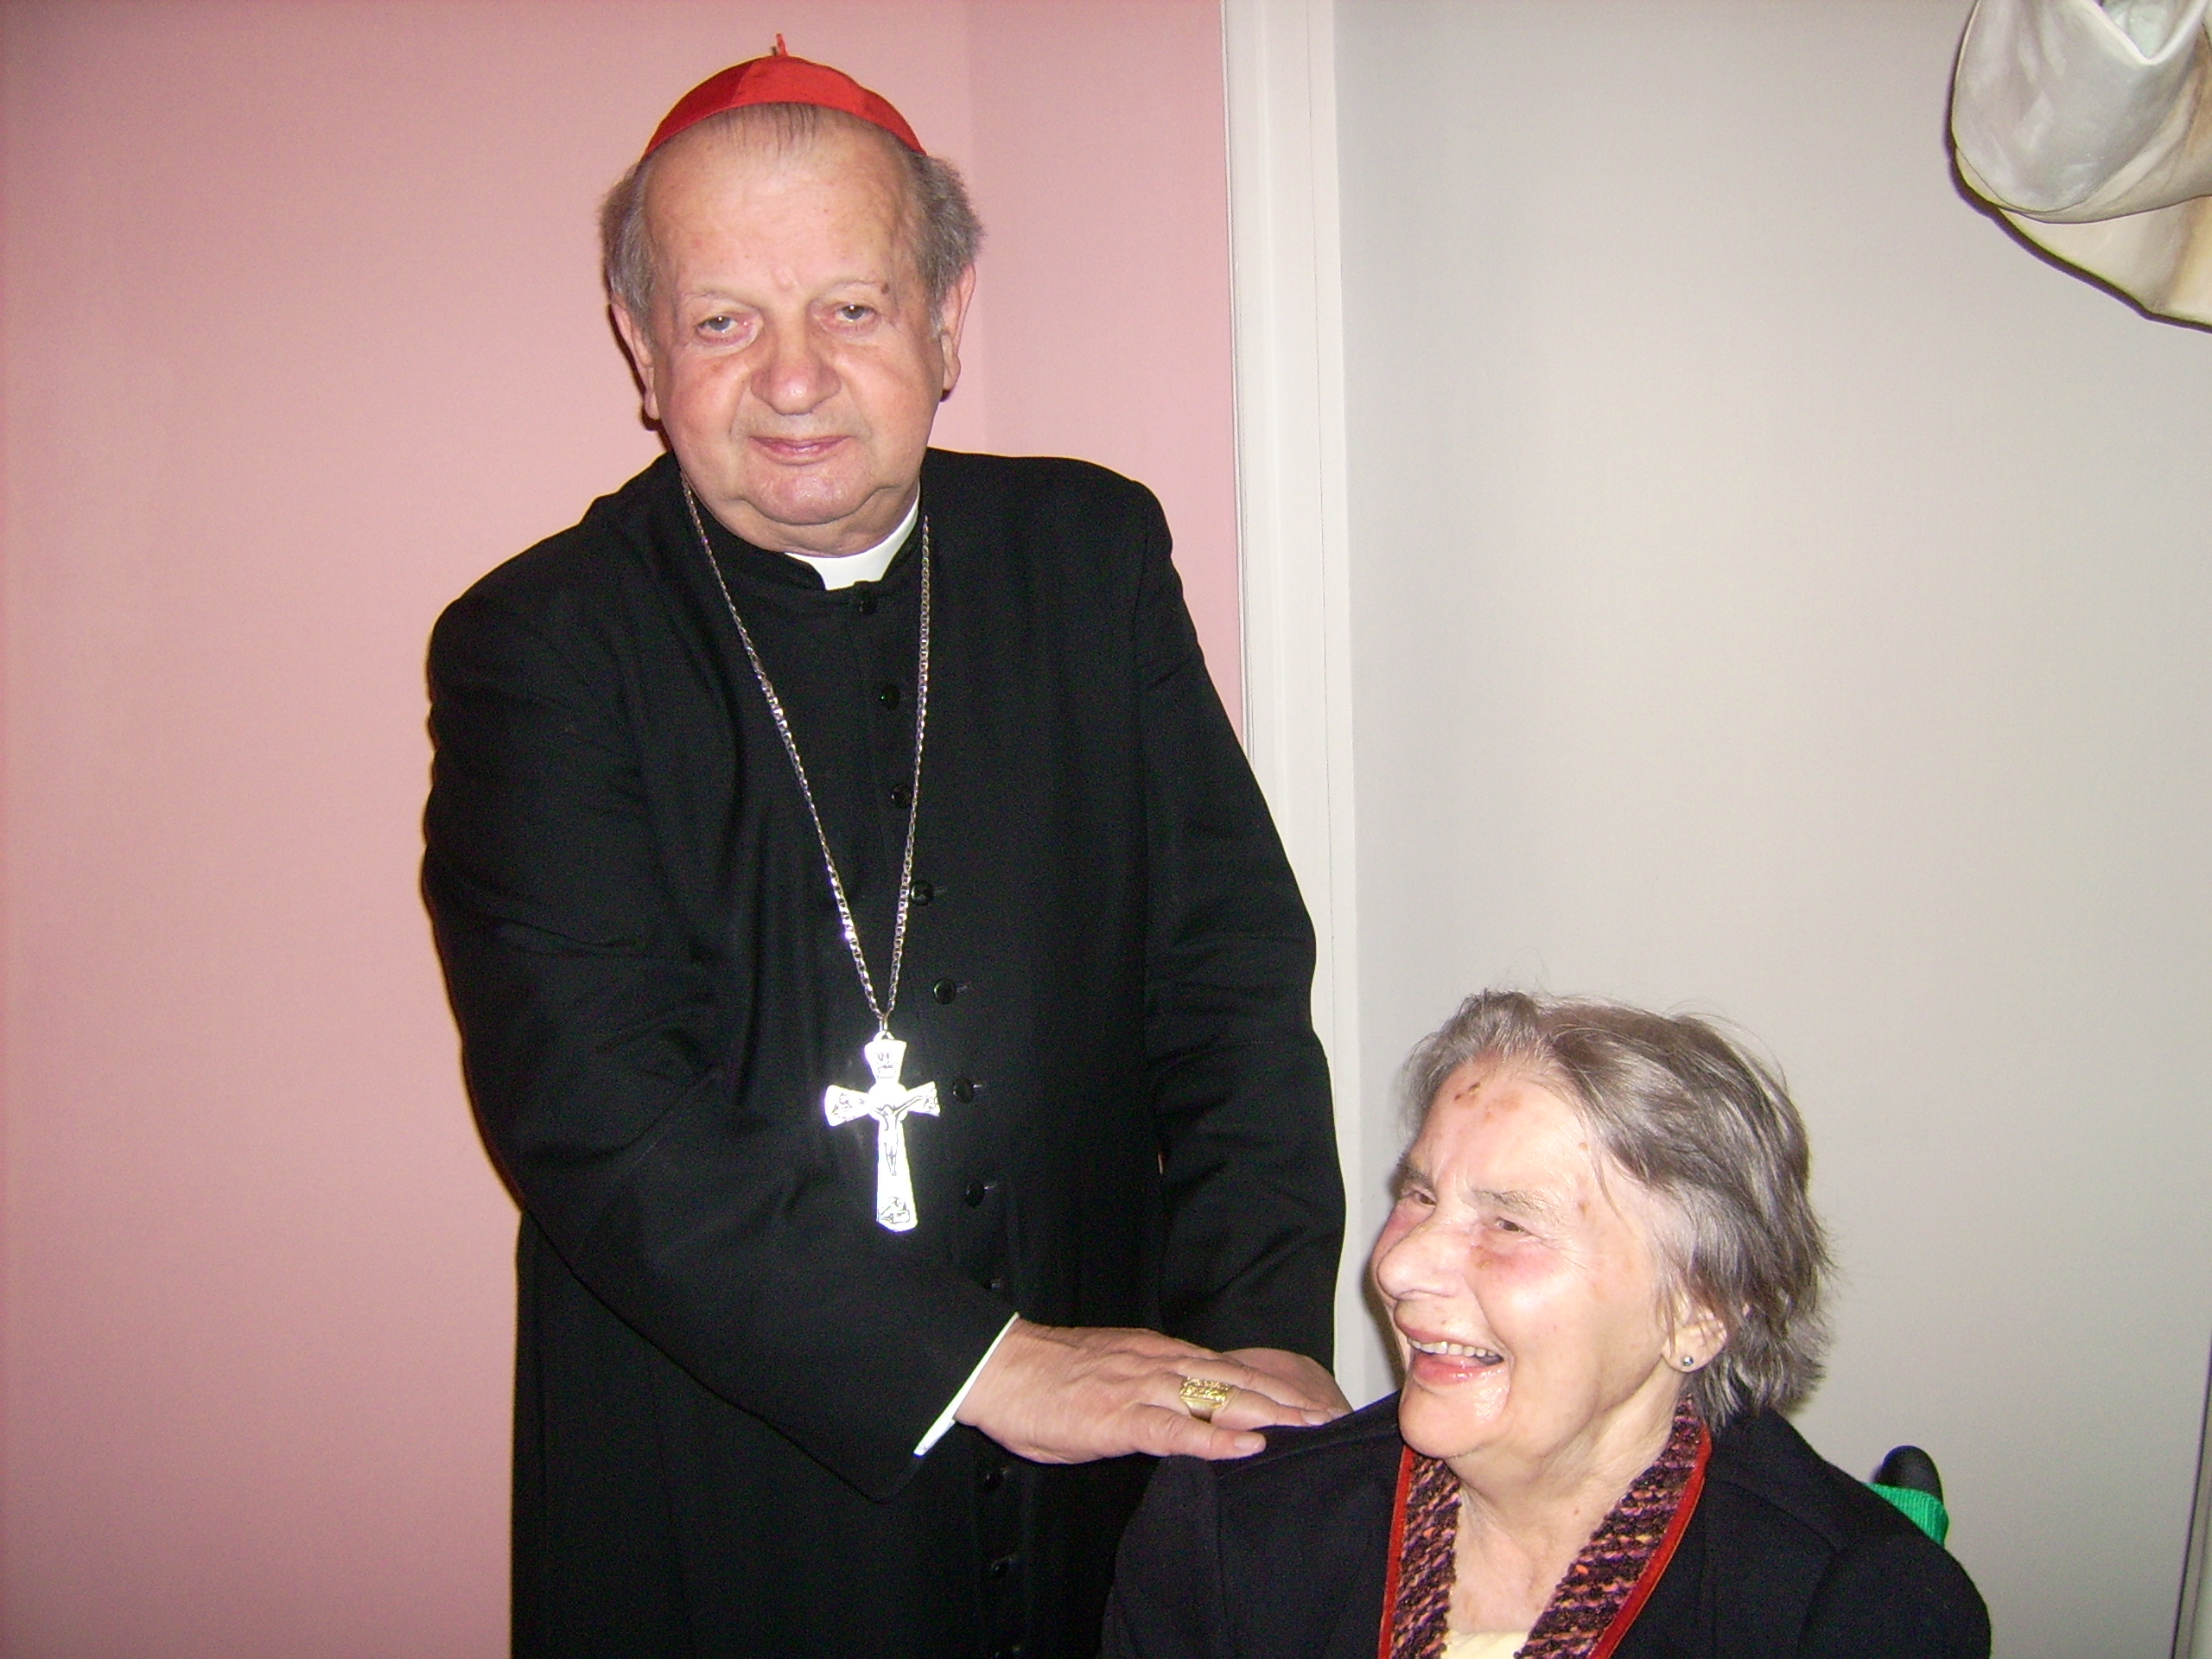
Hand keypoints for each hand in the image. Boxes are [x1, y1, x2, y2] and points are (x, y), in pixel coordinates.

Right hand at [955, 1319, 1340, 1463]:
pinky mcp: (1121, 1417)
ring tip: (1311, 1429)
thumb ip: (1152, 1388)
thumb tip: (1184, 1407)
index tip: (1315, 1401)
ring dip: (1270, 1415)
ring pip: (1220, 1399)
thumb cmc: (1050, 1379)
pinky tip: (1246, 1448)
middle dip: (1290, 1400)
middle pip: (1240, 1380)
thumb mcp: (1113, 1376)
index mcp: (1160, 1354)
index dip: (1277, 1386)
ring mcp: (1144, 1388)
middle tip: (1333, 1418)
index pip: (1233, 1368)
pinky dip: (1214, 1440)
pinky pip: (1176, 1430)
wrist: (1000, 1367)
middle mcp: (1162, 1364)